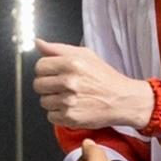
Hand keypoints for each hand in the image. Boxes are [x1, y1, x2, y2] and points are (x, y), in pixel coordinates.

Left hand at [33, 40, 154, 129]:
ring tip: (69, 97)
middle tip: (62, 86)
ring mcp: (69, 101)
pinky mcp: (70, 117)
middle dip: (48, 86)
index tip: (53, 73)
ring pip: (44, 101)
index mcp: (71, 63)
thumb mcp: (85, 55)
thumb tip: (38, 43)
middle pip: (38, 85)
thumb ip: (58, 49)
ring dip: (53, 100)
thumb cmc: (105, 78)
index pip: (40, 66)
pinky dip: (59, 114)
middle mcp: (69, 82)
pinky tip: (72, 107)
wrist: (122, 100)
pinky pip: (51, 116)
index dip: (45, 70)